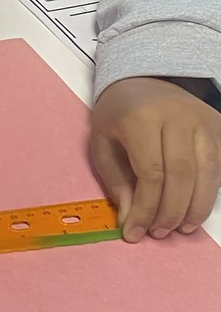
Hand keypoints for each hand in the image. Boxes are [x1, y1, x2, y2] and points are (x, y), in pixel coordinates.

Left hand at [91, 77, 220, 241]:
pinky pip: (220, 166)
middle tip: (158, 233)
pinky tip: (194, 209)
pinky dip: (211, 193)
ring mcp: (203, 120)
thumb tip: (130, 220)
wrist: (142, 79)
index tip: (135, 233)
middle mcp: (178, 116)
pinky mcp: (219, 126)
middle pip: (182, 176)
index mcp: (141, 118)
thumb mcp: (102, 143)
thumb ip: (115, 181)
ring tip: (179, 228)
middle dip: (171, 212)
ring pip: (209, 174)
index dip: (145, 209)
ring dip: (195, 209)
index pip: (151, 173)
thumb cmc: (118, 114)